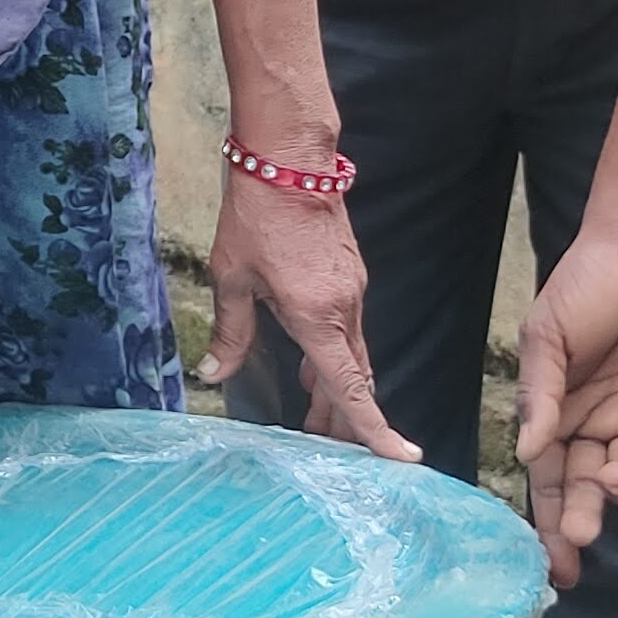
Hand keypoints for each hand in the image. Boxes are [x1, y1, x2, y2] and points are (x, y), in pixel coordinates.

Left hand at [208, 168, 406, 462]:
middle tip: (321, 448)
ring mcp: (352, 290)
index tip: (403, 460)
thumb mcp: (231, 277)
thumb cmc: (256, 213)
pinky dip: (333, 353)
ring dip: (335, 386)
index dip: (375, 428)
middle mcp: (345, 307)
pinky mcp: (349, 275)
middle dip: (341, 419)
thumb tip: (214, 372)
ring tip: (312, 416)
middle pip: (354, 377)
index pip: (351, 386)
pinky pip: (348, 328)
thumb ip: (230, 332)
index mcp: (317, 315)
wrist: (289, 158)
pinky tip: (310, 364)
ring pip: (352, 353)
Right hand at [514, 228, 617, 592]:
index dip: (549, 521)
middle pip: (588, 490)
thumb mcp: (547, 336)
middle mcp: (597, 429)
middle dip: (582, 521)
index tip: (548, 562)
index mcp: (558, 416)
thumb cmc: (584, 286)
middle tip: (579, 546)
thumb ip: (541, 394)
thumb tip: (527, 452)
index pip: (550, 480)